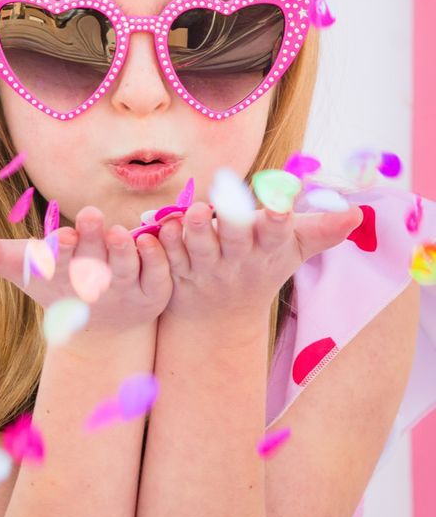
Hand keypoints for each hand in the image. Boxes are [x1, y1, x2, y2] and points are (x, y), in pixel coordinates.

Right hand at [0, 205, 172, 335]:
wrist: (102, 326)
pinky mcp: (154, 291)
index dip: (57, 252)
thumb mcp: (28, 269)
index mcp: (64, 273)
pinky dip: (157, 260)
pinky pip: (158, 277)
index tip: (59, 239)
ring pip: (127, 269)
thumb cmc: (60, 285)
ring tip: (120, 231)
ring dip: (125, 251)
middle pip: (94, 260)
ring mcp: (126, 288)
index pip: (57, 262)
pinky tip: (153, 239)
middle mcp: (95, 281)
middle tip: (91, 215)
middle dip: (92, 239)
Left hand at [146, 200, 363, 324]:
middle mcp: (237, 258)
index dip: (279, 219)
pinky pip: (169, 255)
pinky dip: (164, 244)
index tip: (281, 203)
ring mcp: (205, 266)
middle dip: (233, 222)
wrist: (220, 316)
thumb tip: (359, 213)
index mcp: (267, 249)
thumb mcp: (294, 250)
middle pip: (235, 239)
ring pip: (199, 247)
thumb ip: (321, 230)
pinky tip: (157, 228)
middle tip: (226, 201)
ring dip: (195, 231)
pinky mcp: (177, 270)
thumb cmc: (262, 265)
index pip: (277, 233)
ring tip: (192, 213)